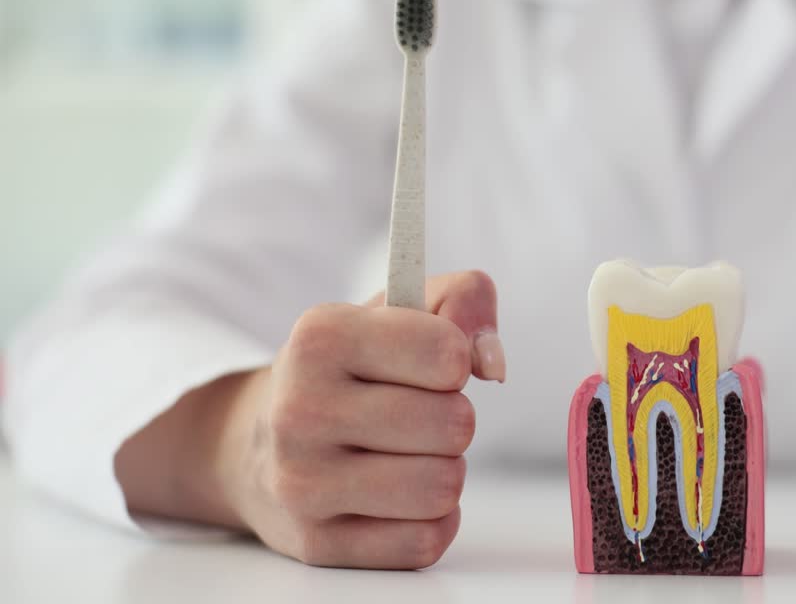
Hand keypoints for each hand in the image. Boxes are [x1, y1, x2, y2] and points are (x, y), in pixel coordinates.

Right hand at [115, 270, 505, 569]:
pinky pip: (425, 540)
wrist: (255, 446)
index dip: (456, 360)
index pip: (446, 353)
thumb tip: (492, 362)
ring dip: (444, 471)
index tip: (434, 364)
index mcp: (321, 338)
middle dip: (454, 419)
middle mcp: (301, 410)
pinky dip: (430, 520)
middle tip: (420, 415)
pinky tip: (398, 499)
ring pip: (443, 488)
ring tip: (409, 455)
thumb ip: (463, 300)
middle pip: (454, 425)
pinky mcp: (318, 543)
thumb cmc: (346, 371)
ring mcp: (303, 483)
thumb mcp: (396, 311)